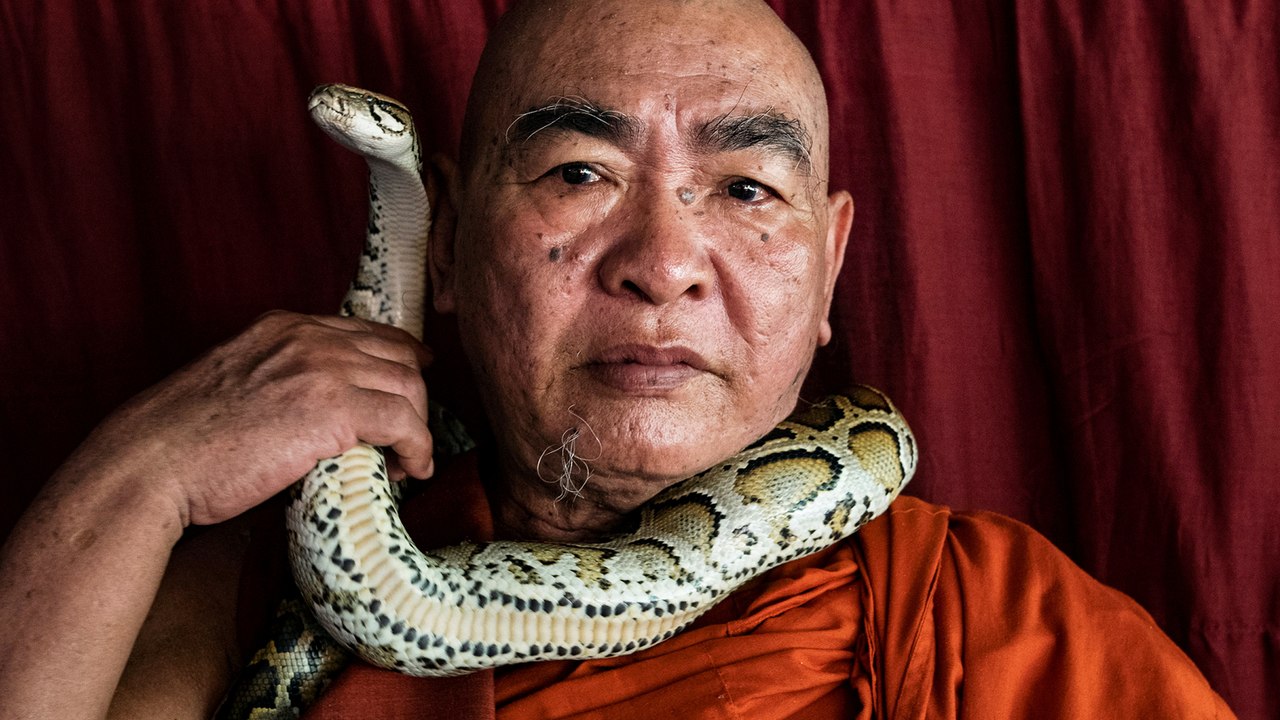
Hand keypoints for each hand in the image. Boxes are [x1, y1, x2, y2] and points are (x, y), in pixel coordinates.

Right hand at [76, 310, 433, 526]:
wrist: (152, 463)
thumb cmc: (184, 441)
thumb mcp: (237, 383)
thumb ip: (281, 378)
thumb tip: (317, 410)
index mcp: (284, 326)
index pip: (369, 333)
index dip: (402, 361)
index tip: (411, 388)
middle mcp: (310, 338)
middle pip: (398, 360)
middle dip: (413, 402)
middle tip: (405, 441)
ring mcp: (323, 368)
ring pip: (409, 389)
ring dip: (417, 429)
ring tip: (404, 462)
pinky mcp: (333, 409)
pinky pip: (405, 424)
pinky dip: (418, 449)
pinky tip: (410, 471)